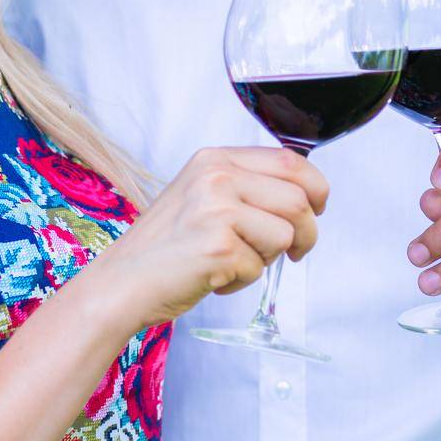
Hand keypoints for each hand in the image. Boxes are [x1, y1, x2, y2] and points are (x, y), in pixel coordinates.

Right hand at [102, 145, 328, 330]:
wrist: (122, 281)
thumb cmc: (164, 246)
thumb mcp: (201, 195)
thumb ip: (244, 186)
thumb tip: (302, 195)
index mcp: (214, 158)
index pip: (289, 160)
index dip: (316, 187)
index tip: (317, 208)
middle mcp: (216, 176)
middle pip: (298, 199)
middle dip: (306, 232)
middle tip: (294, 251)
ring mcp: (217, 209)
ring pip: (286, 234)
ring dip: (269, 258)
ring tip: (235, 261)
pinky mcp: (219, 246)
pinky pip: (260, 267)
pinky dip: (243, 280)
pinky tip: (214, 276)